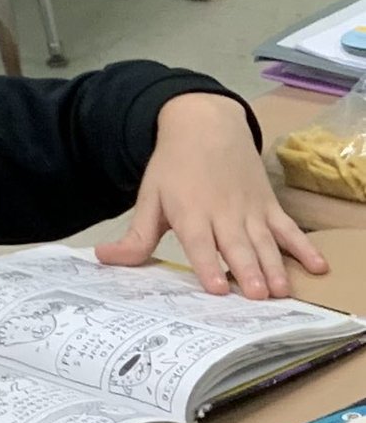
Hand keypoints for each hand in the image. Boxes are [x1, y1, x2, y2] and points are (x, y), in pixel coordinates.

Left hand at [96, 93, 327, 298]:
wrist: (205, 125)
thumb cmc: (174, 167)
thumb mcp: (149, 198)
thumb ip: (135, 236)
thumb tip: (104, 260)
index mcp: (190, 213)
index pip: (200, 244)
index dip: (208, 265)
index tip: (218, 288)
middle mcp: (223, 213)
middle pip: (237, 246)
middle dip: (249, 271)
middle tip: (259, 296)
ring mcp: (250, 210)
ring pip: (265, 242)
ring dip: (276, 266)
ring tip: (283, 291)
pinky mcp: (268, 205)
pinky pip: (289, 228)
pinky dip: (304, 246)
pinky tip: (318, 266)